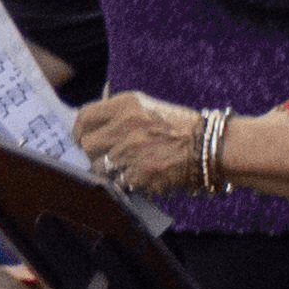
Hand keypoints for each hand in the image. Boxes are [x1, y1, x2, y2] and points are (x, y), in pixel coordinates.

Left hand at [74, 90, 204, 191]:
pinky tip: (138, 178)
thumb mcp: (147, 107)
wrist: (209, 147)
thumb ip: (118, 114)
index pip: (84, 117)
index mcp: (126, 104)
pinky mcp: (138, 176)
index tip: (81, 138)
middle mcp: (124, 126)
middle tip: (102, 158)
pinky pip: (117, 183)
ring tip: (125, 169)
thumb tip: (89, 127)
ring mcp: (130, 152)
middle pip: (86, 144)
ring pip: (99, 168)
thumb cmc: (179, 127)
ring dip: (107, 172)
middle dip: (91, 154)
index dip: (79, 130)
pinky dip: (124, 184)